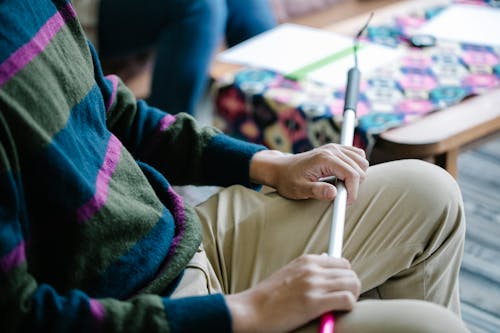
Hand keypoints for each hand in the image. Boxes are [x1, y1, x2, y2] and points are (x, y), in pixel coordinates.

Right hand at [226, 254, 360, 332]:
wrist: (252, 310)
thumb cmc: (268, 296)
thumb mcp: (289, 272)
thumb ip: (308, 269)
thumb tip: (327, 262)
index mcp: (306, 260)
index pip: (342, 262)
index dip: (345, 276)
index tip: (341, 286)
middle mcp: (312, 269)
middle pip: (350, 273)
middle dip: (351, 287)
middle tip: (343, 299)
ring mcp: (314, 285)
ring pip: (353, 285)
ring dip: (352, 297)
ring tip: (340, 306)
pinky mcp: (314, 303)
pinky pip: (347, 300)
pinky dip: (347, 307)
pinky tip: (337, 312)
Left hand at [249, 144, 368, 203]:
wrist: (280, 168)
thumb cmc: (288, 180)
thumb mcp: (300, 189)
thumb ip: (317, 191)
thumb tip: (334, 194)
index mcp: (324, 159)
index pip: (352, 174)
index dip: (353, 192)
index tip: (345, 203)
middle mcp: (332, 150)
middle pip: (359, 168)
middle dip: (353, 185)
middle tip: (339, 195)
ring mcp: (335, 147)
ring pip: (362, 161)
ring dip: (356, 176)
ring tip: (341, 186)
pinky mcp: (336, 149)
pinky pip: (357, 155)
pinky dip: (356, 167)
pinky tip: (343, 176)